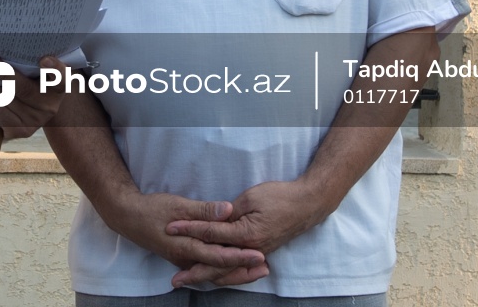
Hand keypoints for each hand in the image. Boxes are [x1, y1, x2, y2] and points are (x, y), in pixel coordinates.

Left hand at [0, 56, 65, 139]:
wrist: (34, 109)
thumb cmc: (34, 82)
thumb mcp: (39, 71)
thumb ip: (31, 62)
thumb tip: (6, 54)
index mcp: (58, 87)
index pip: (60, 78)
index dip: (54, 68)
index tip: (44, 60)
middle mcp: (49, 107)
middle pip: (23, 89)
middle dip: (4, 73)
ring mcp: (34, 121)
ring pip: (4, 98)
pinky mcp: (18, 131)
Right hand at [107, 192, 267, 287]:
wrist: (127, 217)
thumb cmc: (151, 209)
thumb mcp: (178, 205)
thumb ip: (204, 210)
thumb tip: (227, 211)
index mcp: (186, 246)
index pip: (219, 256)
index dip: (240, 256)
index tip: (260, 255)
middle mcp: (186, 258)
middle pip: (219, 271)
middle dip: (243, 271)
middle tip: (265, 268)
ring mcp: (184, 260)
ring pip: (213, 272)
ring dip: (235, 271)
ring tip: (256, 270)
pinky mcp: (182, 256)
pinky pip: (206, 267)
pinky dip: (222, 268)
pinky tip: (233, 265)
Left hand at [165, 179, 330, 282]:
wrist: (307, 204)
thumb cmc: (279, 197)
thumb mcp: (250, 198)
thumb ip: (229, 212)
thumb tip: (212, 221)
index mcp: (246, 234)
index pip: (211, 233)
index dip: (189, 229)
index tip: (170, 228)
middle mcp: (250, 250)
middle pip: (217, 264)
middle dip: (194, 271)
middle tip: (175, 279)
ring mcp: (256, 254)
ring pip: (228, 271)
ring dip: (207, 276)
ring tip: (188, 280)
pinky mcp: (259, 252)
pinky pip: (238, 269)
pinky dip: (224, 274)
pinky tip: (213, 275)